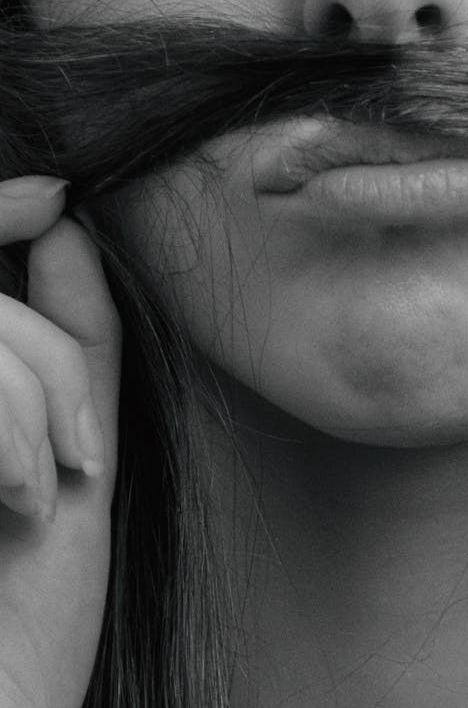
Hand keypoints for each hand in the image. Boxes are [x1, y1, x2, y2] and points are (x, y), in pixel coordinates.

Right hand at [0, 177, 120, 707]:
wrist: (4, 703)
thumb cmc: (29, 602)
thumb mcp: (70, 449)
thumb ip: (70, 333)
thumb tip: (59, 216)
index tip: (57, 197)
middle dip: (47, 359)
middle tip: (72, 454)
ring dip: (34, 400)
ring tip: (36, 492)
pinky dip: (15, 425)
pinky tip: (18, 500)